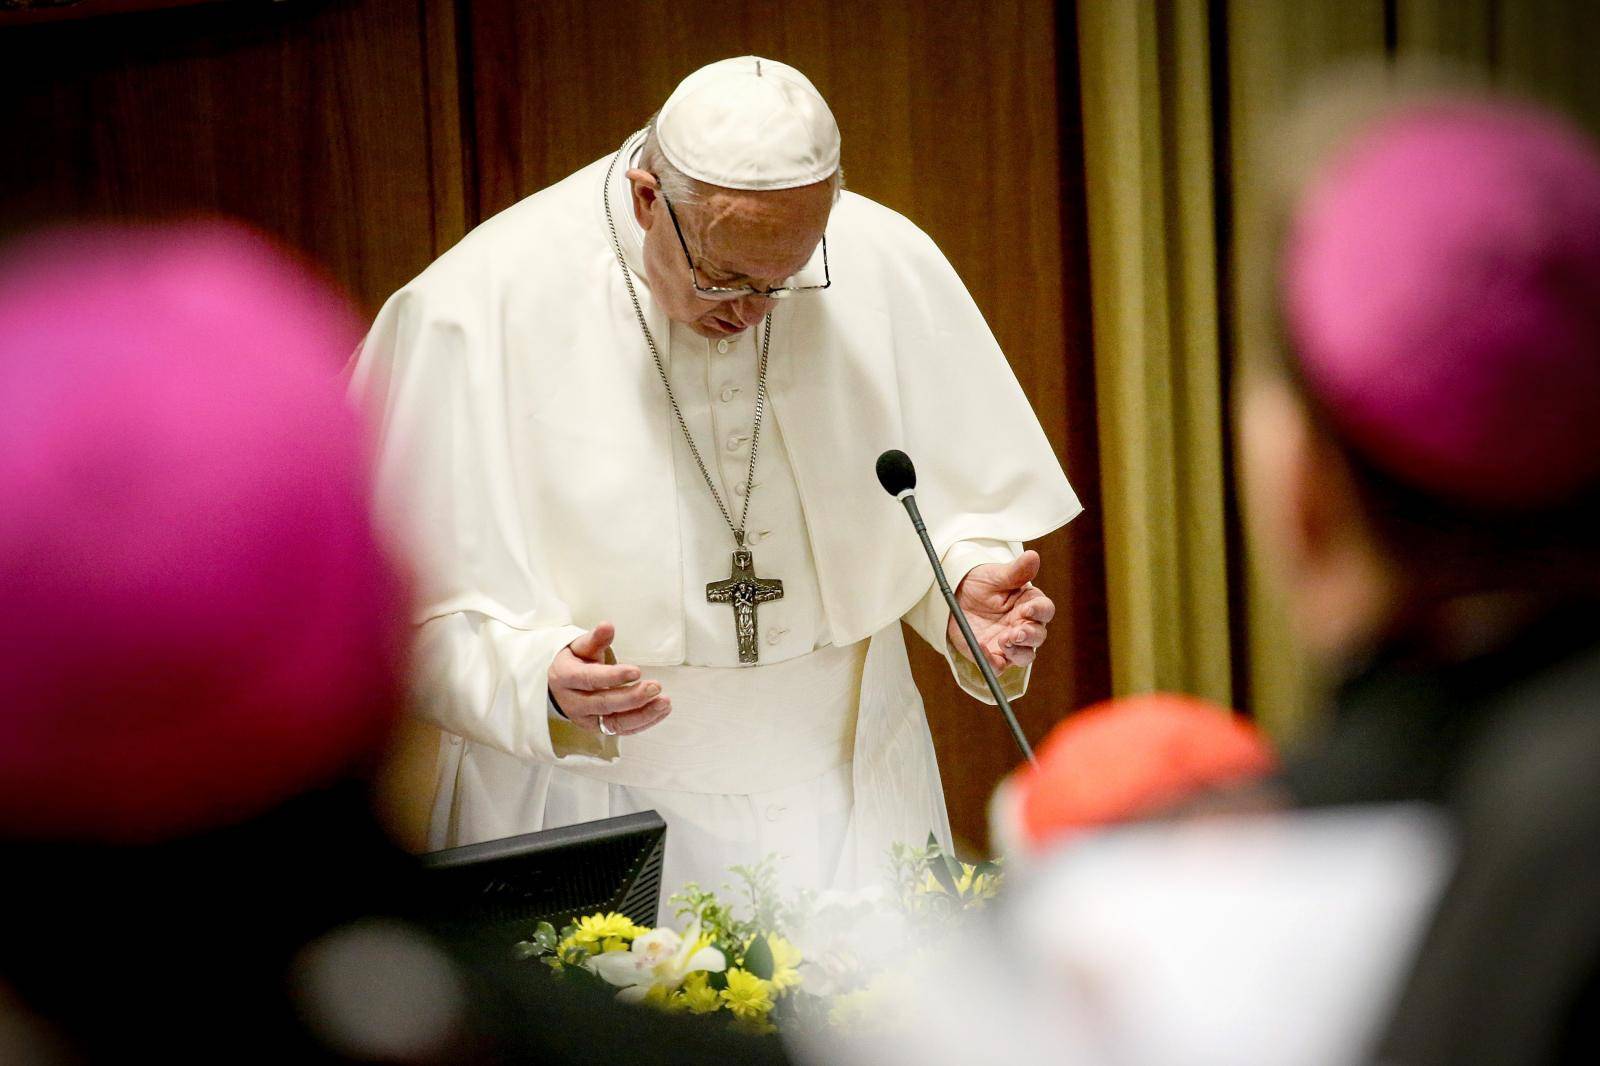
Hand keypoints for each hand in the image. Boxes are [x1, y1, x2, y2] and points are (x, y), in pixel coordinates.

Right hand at [548, 622, 670, 736]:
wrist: (559, 686)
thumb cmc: (574, 661)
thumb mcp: (580, 646)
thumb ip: (595, 639)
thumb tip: (608, 626)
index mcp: (564, 677)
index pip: (589, 679)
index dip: (612, 677)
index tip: (636, 671)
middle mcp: (573, 703)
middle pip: (603, 704)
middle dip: (631, 697)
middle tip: (655, 687)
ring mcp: (586, 719)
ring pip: (614, 723)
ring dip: (642, 715)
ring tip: (664, 703)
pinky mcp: (598, 728)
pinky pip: (622, 730)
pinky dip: (644, 722)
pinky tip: (661, 710)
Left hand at [948, 550, 1054, 670]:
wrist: (955, 596)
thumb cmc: (980, 583)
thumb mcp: (995, 575)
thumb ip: (1015, 571)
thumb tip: (1033, 556)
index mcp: (1030, 604)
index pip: (1044, 610)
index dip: (1039, 611)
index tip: (1027, 608)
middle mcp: (1024, 626)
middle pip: (1038, 636)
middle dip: (1029, 635)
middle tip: (1015, 632)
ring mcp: (1010, 643)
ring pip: (1024, 655)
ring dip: (1018, 651)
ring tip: (1004, 640)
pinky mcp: (994, 656)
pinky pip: (998, 666)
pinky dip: (992, 661)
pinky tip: (982, 648)